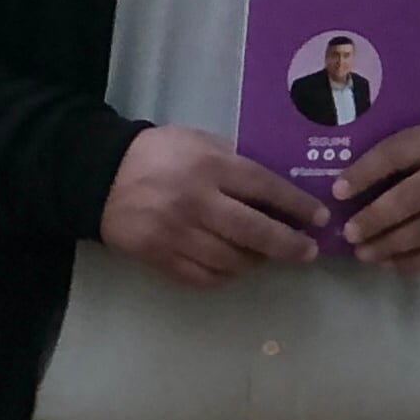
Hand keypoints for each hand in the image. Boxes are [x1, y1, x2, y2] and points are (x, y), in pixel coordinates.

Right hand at [99, 124, 327, 287]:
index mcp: (209, 167)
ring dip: (257, 262)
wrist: (99, 178)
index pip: (265, 188)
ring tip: (265, 256)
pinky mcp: (161, 258)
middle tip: (308, 252)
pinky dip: (226, 276)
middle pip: (255, 232)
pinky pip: (205, 277)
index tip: (319, 219)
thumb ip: (234, 164)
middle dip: (289, 245)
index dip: (297, 205)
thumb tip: (274, 194)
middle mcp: (197, 202)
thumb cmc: (157, 155)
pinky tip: (234, 267)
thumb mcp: (198, 142)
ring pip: (233, 261)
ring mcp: (177, 234)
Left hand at [333, 115, 419, 272]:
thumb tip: (351, 184)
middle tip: (349, 234)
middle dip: (376, 219)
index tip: (337, 192)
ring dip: (392, 245)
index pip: (399, 152)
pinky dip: (418, 260)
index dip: (365, 172)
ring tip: (365, 253)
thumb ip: (406, 152)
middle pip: (413, 197)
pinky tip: (394, 263)